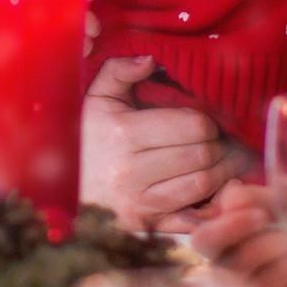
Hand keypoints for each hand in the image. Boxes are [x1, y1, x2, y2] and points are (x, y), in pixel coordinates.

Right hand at [78, 54, 248, 224]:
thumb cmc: (83, 139)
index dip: (210, 121)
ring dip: (223, 173)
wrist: (58, 190)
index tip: (209, 121)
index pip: (194, 126)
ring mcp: (139, 204)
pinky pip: (193, 220)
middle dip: (222, 146)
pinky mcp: (146, 226)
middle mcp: (131, 172)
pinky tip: (216, 193)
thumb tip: (151, 59)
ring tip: (226, 161)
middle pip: (203, 156)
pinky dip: (211, 207)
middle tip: (227, 141)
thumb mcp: (95, 100)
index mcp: (123, 134)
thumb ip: (119, 71)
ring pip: (203, 186)